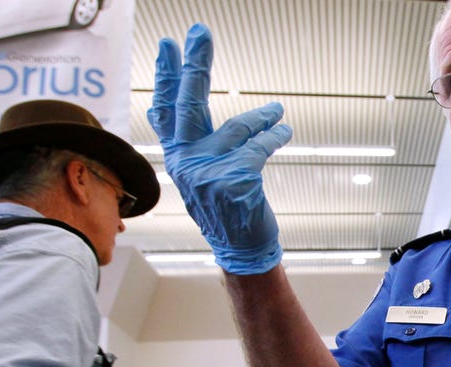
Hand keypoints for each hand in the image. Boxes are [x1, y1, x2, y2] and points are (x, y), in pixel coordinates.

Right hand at [149, 23, 292, 274]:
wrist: (240, 250)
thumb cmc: (225, 212)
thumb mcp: (199, 177)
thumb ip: (193, 144)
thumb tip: (171, 108)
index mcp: (177, 158)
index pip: (167, 110)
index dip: (167, 77)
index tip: (168, 47)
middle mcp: (186, 162)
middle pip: (189, 104)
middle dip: (195, 65)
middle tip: (200, 32)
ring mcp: (208, 171)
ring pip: (238, 127)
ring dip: (262, 118)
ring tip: (276, 111)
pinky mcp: (235, 178)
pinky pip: (259, 145)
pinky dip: (273, 135)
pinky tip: (283, 130)